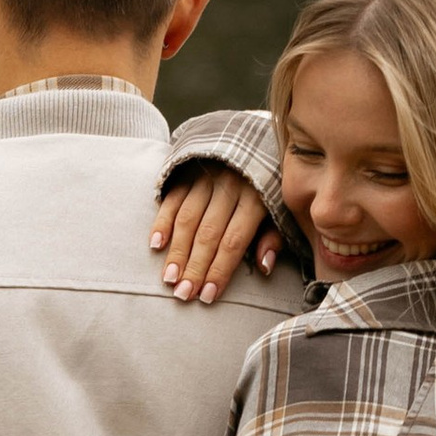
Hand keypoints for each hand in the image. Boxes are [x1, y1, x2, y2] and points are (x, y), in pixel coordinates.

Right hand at [150, 164, 276, 303]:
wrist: (252, 139)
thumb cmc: (268, 186)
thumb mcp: (280, 209)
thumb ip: (272, 237)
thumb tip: (265, 266)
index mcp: (255, 198)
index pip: (233, 241)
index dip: (220, 270)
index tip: (208, 295)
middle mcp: (229, 187)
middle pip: (208, 233)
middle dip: (195, 266)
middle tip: (183, 294)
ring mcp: (205, 177)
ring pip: (187, 219)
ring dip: (176, 251)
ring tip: (169, 279)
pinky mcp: (187, 172)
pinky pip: (172, 199)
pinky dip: (162, 222)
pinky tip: (156, 245)